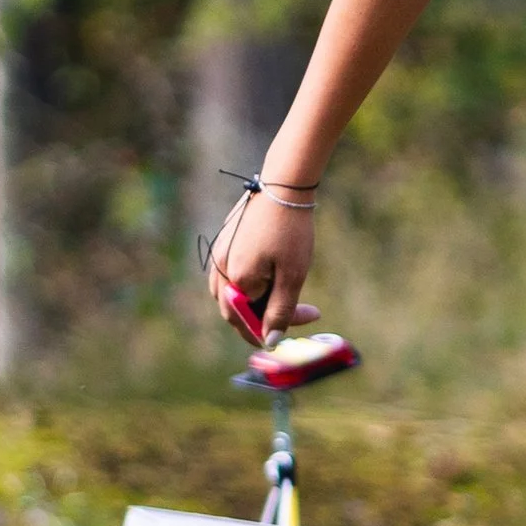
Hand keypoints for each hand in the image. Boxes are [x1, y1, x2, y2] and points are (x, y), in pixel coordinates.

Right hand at [206, 190, 320, 340]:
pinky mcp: (225, 242)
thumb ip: (280, 311)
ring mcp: (219, 255)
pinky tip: (277, 270)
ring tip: (292, 289)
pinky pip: (234, 273)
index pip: (248, 323)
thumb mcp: (292, 275)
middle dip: (271, 315)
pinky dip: (255, 281)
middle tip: (307, 309)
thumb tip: (269, 341)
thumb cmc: (290, 230)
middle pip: (239, 310)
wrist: (283, 184)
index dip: (275, 329)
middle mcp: (219, 271)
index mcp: (236, 282)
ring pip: (236, 293)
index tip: (306, 321)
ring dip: (262, 299)